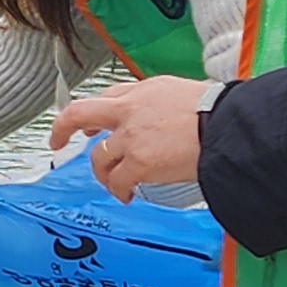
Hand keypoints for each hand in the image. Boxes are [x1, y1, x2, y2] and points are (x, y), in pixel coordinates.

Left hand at [51, 76, 214, 201]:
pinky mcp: (138, 162)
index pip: (109, 97)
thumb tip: (157, 118)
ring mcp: (131, 137)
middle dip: (62, 128)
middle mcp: (130, 110)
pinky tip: (127, 196)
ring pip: (99, 158)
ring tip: (116, 184)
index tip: (89, 126)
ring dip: (103, 173)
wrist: (229, 127)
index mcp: (143, 90)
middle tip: (57, 141)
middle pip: (80, 114)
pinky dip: (120, 191)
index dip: (95, 115)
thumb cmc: (218, 112)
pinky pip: (118, 181)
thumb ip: (160, 103)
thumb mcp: (183, 92)